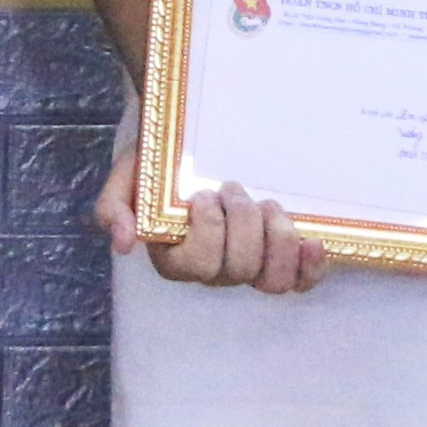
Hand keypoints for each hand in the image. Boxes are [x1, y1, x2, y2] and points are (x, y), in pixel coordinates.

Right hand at [95, 143, 325, 293]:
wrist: (192, 145)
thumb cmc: (159, 165)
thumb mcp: (128, 178)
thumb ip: (115, 209)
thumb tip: (124, 244)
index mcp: (176, 259)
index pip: (199, 265)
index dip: (210, 231)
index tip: (204, 193)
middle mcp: (215, 272)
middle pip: (240, 270)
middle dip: (244, 224)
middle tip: (236, 188)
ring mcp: (250, 268)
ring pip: (273, 281)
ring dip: (278, 241)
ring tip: (270, 205)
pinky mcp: (281, 260)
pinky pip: (300, 281)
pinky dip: (310, 266)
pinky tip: (312, 240)